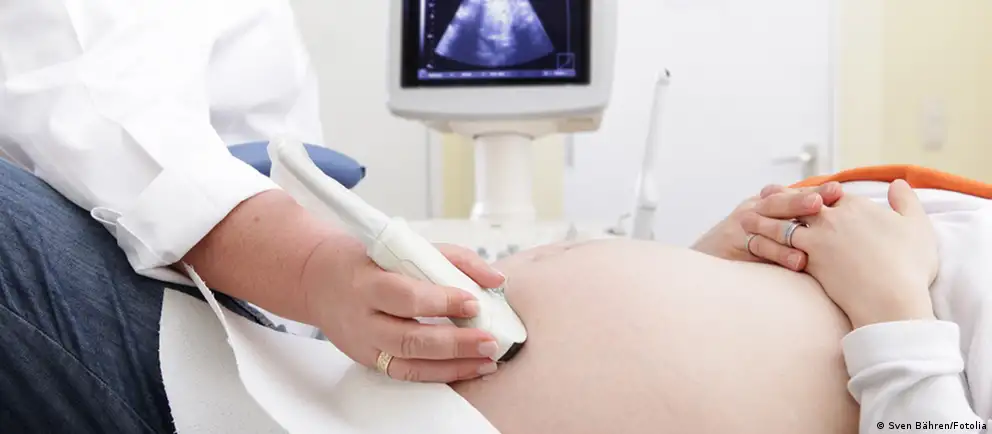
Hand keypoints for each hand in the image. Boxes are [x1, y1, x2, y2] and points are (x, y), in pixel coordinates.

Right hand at [302, 235, 505, 382]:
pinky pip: (405, 374)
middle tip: (488, 341)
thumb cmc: (368, 261)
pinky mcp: (369, 360)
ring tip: (486, 361)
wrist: (319, 280)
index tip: (473, 302)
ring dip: (452, 366)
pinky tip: (465, 369)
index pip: (406, 296)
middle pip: (409, 338)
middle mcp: (362, 317)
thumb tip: (496, 279)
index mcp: (368, 282)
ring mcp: (363, 344)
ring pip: (408, 364)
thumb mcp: (406, 247)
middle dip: (454, 343)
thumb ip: (454, 259)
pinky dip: (438, 374)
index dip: (441, 302)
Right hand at [692, 182, 842, 269]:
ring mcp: (742, 227)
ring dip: (794, 231)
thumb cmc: (744, 246)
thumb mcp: (768, 228)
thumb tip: (831, 219)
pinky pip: (760, 248)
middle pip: (779, 203)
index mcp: (764, 202)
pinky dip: (780, 254)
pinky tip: (798, 261)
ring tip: (818, 236)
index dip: (814, 191)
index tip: (838, 190)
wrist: (706, 258)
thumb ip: (792, 222)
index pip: (791, 193)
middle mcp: (753, 210)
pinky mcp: (734, 245)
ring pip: (770, 225)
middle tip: (825, 199)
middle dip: (802, 201)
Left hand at [759, 180, 938, 327]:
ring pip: (785, 223)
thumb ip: (907, 202)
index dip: (814, 192)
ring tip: (748, 218)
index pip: (828, 193)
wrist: (892, 299)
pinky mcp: (807, 260)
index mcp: (856, 206)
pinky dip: (765, 243)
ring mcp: (818, 238)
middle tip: (765, 195)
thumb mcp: (916, 227)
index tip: (802, 190)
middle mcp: (833, 217)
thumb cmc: (909, 266)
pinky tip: (753, 244)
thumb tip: (898, 183)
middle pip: (801, 203)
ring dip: (765, 219)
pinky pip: (779, 247)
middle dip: (782, 197)